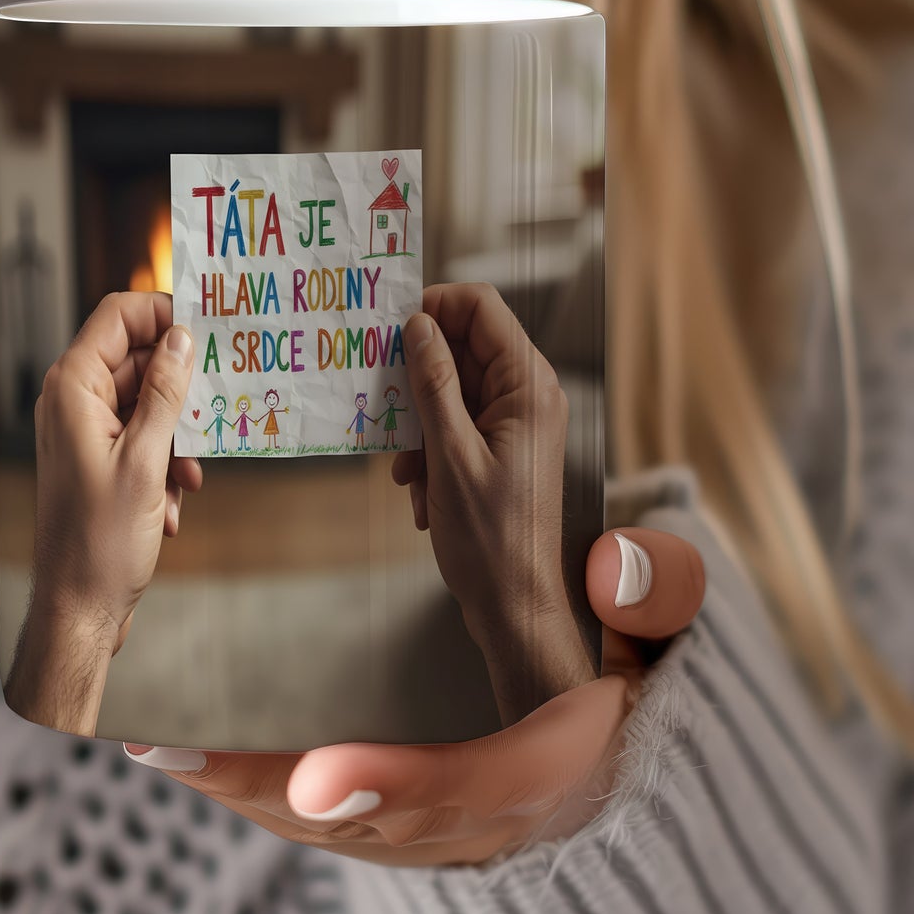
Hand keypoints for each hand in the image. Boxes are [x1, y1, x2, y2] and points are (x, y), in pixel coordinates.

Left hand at [4, 291, 201, 735]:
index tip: (208, 327)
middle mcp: (72, 402)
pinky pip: (141, 439)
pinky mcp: (97, 462)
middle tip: (219, 401)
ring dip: (176, 435)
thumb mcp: (146, 460)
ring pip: (146, 404)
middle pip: (136, 359)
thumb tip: (181, 339)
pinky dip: (164, 464)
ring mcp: (83, 432)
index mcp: (73, 388)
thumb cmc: (101, 542)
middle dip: (179, 387)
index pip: (118, 315)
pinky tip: (172, 503)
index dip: (163, 312)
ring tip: (186, 476)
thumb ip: (164, 393)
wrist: (79, 608)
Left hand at [125, 524, 705, 865]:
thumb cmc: (639, 689)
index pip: (474, 784)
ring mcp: (437, 838)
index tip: (315, 780)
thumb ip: (655, 594)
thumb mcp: (668, 634)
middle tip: (170, 749)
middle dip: (261, 787)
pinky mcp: (400, 833)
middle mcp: (482, 822)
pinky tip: (191, 760)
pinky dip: (251, 793)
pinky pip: (317, 818)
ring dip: (237, 791)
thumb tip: (617, 560)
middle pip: (361, 818)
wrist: (630, 778)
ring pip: (325, 824)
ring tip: (155, 747)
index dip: (394, 786)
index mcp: (550, 770)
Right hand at [393, 282, 593, 720]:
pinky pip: (453, 425)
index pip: (481, 308)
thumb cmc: (489, 538)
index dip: (433, 308)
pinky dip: (429, 451)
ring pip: (450, 390)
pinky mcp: (499, 450)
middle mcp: (527, 396)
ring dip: (418, 425)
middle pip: (461, 348)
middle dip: (418, 380)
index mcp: (528, 387)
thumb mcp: (450, 455)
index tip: (388, 332)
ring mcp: (515, 423)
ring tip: (410, 472)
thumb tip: (417, 325)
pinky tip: (421, 492)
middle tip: (385, 409)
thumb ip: (434, 384)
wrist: (513, 605)